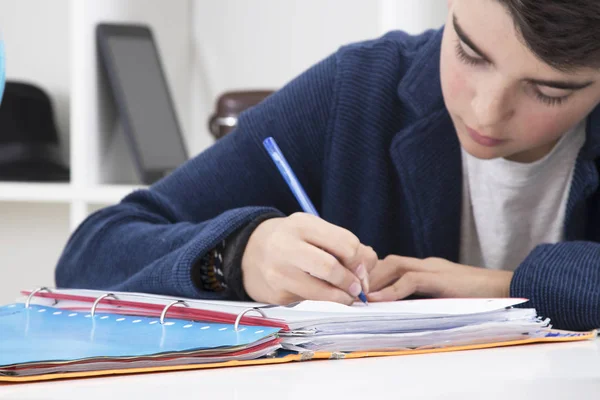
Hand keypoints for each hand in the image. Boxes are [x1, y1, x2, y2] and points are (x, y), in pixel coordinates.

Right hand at [241, 213, 377, 304]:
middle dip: (351, 282)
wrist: (248, 253)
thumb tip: (370, 265)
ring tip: (347, 297)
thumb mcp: (314, 231)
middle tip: (357, 289)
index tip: (362, 270)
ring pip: (321, 291)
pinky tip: (325, 297)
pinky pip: (309, 301)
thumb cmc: (292, 240)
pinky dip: (323, 302)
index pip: (344, 243)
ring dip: (341, 298)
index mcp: (302, 224)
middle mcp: (287, 246)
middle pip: (331, 267)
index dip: (360, 261)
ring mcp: (279, 272)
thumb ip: (344, 244)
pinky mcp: (276, 294)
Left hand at [367, 255, 512, 301]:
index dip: (373, 273)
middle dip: (368, 275)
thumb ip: (424, 299)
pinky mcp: (441, 278)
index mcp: (427, 268)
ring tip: (360, 296)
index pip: (392, 264)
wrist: (508, 289)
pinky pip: (411, 280)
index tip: (357, 289)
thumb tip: (400, 310)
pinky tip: (378, 299)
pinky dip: (392, 289)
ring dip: (375, 280)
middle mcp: (427, 264)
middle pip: (388, 261)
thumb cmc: (478, 298)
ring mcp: (434, 269)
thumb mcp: (445, 298)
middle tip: (352, 292)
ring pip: (395, 265)